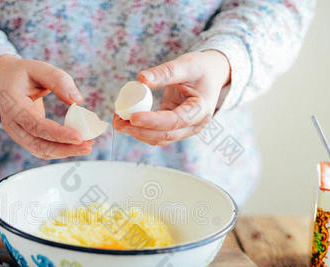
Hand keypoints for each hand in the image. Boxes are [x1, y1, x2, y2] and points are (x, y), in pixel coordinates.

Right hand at [0, 55, 93, 159]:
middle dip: (65, 148)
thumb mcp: (39, 68)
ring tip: (86, 146)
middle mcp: (12, 123)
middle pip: (38, 144)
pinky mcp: (24, 138)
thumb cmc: (21, 74)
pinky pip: (42, 149)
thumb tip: (77, 100)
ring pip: (41, 151)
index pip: (35, 125)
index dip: (58, 133)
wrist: (4, 81)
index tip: (79, 136)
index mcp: (12, 104)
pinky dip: (60, 150)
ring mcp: (16, 134)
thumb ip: (58, 80)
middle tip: (88, 145)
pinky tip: (76, 145)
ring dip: (65, 151)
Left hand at [113, 50, 229, 145]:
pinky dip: (140, 130)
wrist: (211, 75)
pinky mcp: (174, 127)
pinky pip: (156, 134)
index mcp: (201, 109)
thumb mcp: (186, 64)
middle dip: (139, 131)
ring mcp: (184, 129)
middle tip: (118, 122)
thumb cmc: (200, 68)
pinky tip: (126, 120)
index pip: (175, 121)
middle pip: (165, 135)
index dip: (152, 121)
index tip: (132, 116)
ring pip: (159, 139)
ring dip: (137, 133)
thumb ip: (165, 72)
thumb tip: (140, 79)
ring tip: (117, 120)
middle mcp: (194, 124)